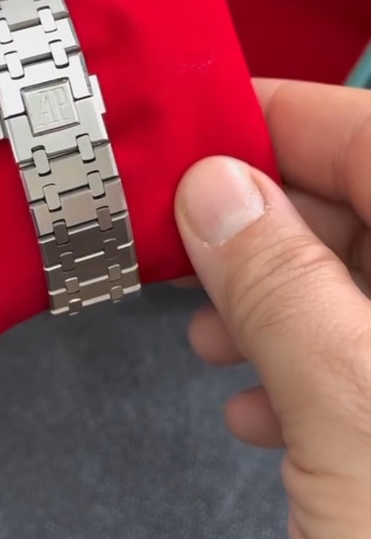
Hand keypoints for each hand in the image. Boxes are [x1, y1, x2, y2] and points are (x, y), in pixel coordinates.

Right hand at [175, 79, 370, 538]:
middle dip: (269, 225)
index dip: (287, 122)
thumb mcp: (356, 416)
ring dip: (277, 300)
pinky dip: (306, 363)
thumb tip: (211, 188)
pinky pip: (367, 352)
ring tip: (210, 338)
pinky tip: (256, 407)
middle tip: (187, 249)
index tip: (197, 130)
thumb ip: (282, 287)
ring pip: (362, 283)